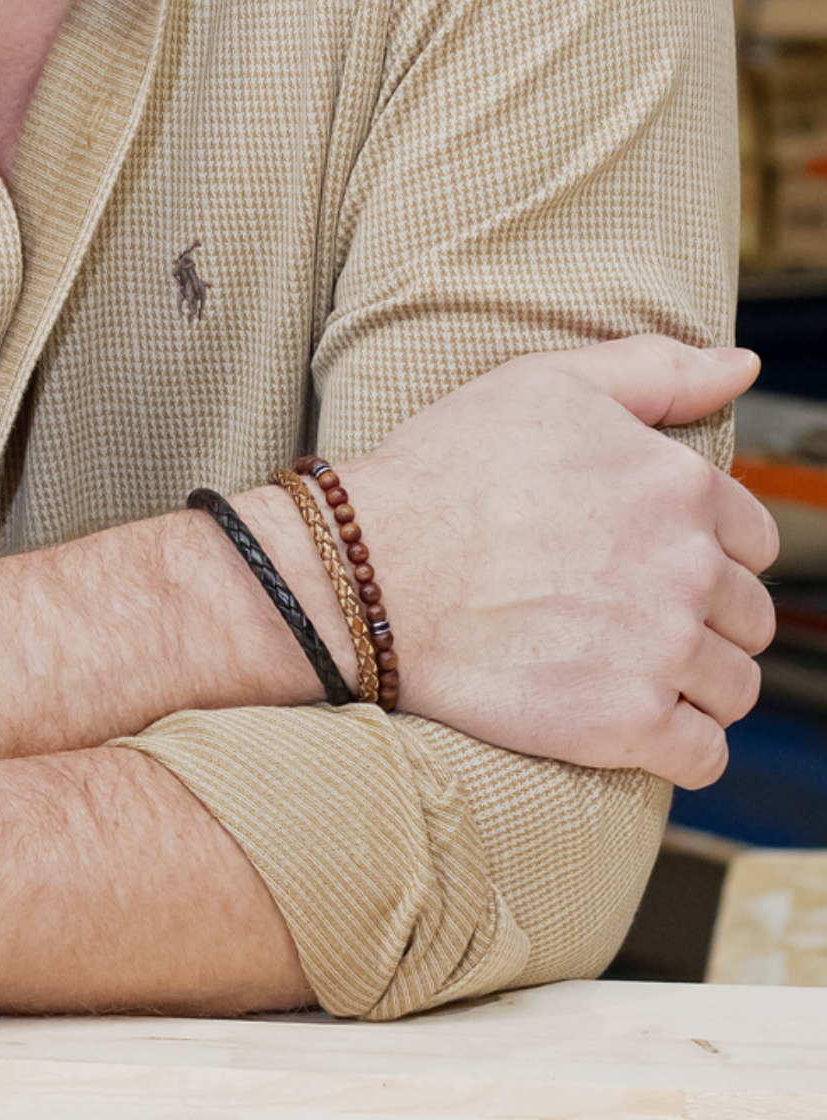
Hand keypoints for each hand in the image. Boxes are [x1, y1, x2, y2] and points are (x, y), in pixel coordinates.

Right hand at [259, 338, 775, 787]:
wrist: (368, 567)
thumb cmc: (444, 468)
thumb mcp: (545, 384)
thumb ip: (655, 370)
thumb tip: (740, 363)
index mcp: (681, 485)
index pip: (752, 538)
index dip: (704, 550)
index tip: (645, 560)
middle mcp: (688, 567)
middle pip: (748, 618)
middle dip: (701, 619)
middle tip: (623, 615)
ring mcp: (663, 649)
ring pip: (733, 688)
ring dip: (692, 685)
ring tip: (619, 667)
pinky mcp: (628, 723)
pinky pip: (702, 756)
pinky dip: (675, 746)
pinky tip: (625, 720)